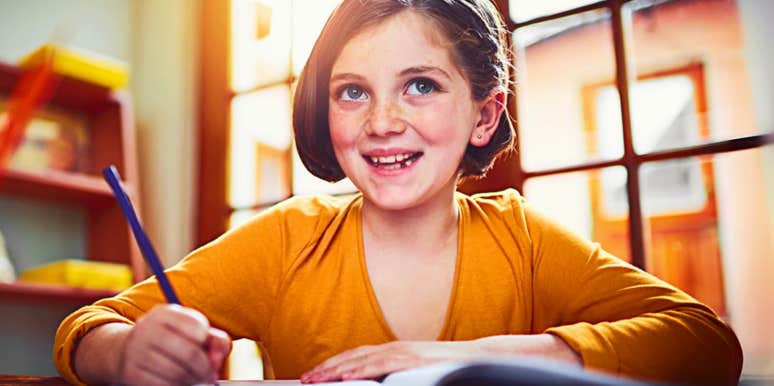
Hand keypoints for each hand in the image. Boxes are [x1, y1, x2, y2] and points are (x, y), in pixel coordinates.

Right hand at [118, 304, 231, 385]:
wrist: (128, 352)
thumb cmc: (171, 340)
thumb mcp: (193, 332)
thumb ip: (215, 340)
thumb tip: (217, 360)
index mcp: (165, 313)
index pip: (197, 326)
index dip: (208, 342)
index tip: (210, 352)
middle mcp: (147, 328)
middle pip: (189, 352)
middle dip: (205, 369)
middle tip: (210, 377)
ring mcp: (136, 350)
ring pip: (176, 372)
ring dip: (192, 380)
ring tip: (195, 380)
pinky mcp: (131, 372)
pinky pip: (162, 385)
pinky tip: (178, 383)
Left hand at [300, 341, 482, 382]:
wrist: (477, 358)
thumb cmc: (447, 367)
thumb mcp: (416, 372)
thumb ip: (396, 375)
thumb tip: (377, 385)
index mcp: (394, 351)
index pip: (357, 356)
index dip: (334, 364)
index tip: (316, 374)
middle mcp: (394, 348)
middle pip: (353, 357)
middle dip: (327, 368)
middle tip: (306, 379)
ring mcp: (402, 353)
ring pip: (360, 360)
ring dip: (336, 370)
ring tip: (316, 380)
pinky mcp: (411, 360)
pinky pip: (380, 365)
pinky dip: (360, 370)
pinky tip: (346, 377)